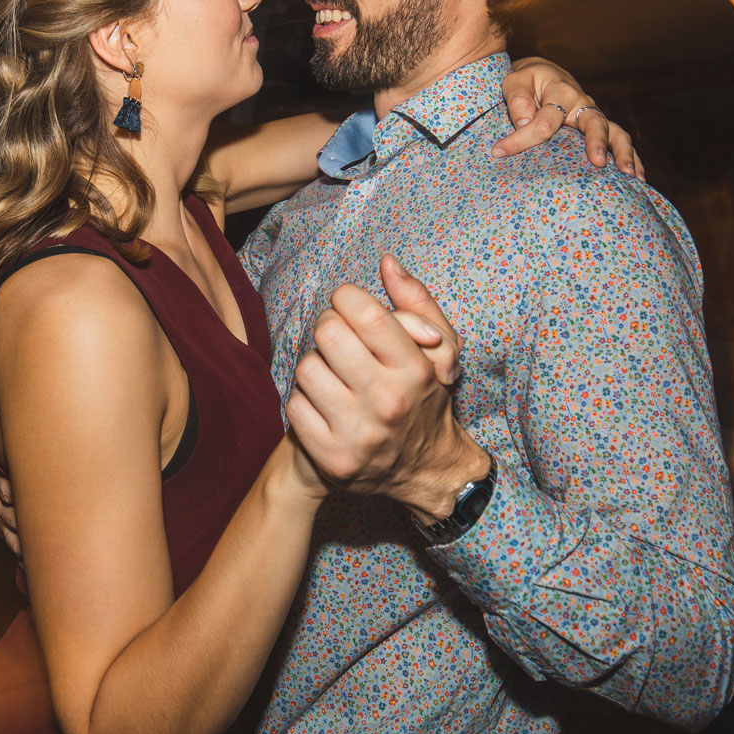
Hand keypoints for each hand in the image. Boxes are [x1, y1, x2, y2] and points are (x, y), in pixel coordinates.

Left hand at [286, 256, 487, 522]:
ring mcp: (358, 434)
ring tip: (335, 376)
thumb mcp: (439, 350)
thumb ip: (417, 302)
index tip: (349, 306)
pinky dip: (305, 400)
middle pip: (328, 333)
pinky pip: (294, 406)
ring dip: (315, 365)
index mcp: (416, 371)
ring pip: (306, 368)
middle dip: (330, 327)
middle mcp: (388, 403)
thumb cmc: (425, 398)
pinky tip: (326, 405)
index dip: (347, 298)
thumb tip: (388, 262)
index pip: (366, 313)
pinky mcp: (331, 458)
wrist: (424, 471)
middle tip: (340, 340)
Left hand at [495, 57, 643, 177]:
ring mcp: (595, 118)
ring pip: (616, 134)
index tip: (499, 151)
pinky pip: (620, 144)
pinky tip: (638, 182)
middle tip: (598, 162)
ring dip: (624, 155)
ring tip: (630, 178)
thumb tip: (525, 124)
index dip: (522, 139)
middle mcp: (583, 104)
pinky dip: (632, 160)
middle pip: (595, 123)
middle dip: (597, 142)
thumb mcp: (515, 82)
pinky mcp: (601, 131)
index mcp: (560, 92)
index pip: (545, 120)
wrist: (542, 75)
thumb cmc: (527, 82)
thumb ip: (518, 100)